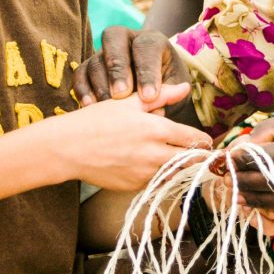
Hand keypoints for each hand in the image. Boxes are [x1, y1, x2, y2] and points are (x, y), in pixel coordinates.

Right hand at [48, 97, 211, 191]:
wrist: (67, 148)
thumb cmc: (97, 120)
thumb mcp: (129, 102)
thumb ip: (162, 94)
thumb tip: (185, 87)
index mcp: (157, 131)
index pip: (196, 140)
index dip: (204, 141)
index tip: (206, 141)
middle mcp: (154, 155)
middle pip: (191, 161)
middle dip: (196, 157)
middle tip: (194, 151)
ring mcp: (144, 174)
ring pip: (174, 173)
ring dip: (176, 166)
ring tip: (167, 155)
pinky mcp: (134, 187)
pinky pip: (155, 181)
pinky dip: (156, 174)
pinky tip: (145, 162)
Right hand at [72, 26, 190, 105]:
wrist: (155, 92)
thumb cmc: (169, 87)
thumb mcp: (175, 87)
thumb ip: (167, 93)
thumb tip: (156, 107)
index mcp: (152, 40)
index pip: (146, 47)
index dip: (147, 71)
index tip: (149, 97)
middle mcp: (127, 39)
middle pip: (114, 39)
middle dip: (117, 68)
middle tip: (121, 95)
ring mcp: (105, 52)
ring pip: (96, 59)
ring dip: (100, 83)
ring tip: (107, 107)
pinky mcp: (90, 67)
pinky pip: (80, 73)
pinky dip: (83, 89)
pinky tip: (89, 106)